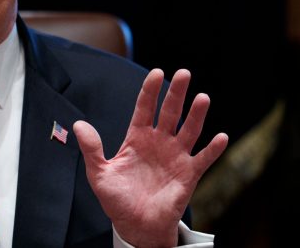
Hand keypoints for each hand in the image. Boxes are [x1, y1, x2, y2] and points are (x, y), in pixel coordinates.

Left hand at [73, 69, 227, 247]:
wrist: (135, 226)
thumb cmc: (117, 199)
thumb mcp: (99, 173)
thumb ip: (91, 149)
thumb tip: (79, 125)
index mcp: (137, 138)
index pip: (144, 108)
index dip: (150, 90)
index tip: (156, 73)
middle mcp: (158, 143)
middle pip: (169, 112)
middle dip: (176, 93)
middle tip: (183, 73)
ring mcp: (175, 157)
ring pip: (189, 130)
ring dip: (196, 114)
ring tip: (202, 98)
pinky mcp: (188, 175)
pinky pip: (203, 159)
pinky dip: (213, 149)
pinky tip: (221, 136)